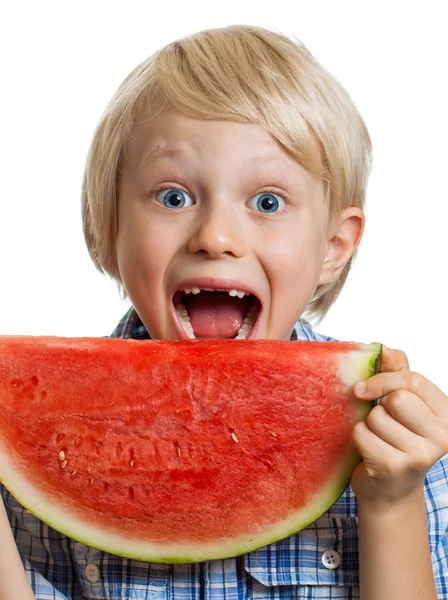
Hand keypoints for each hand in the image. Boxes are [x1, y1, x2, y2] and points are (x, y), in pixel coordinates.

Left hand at [350, 345, 447, 506]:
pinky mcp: (395, 467)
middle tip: (381, 423)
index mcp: (446, 415)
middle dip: (378, 407)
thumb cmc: (395, 440)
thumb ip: (395, 374)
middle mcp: (441, 436)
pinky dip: (358, 439)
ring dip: (368, 425)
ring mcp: (420, 454)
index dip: (384, 379)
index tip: (366, 387)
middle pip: (396, 398)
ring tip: (378, 440)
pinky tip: (370, 453)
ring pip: (376, 416)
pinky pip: (361, 433)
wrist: (390, 491)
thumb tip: (384, 348)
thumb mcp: (401, 405)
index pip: (414, 380)